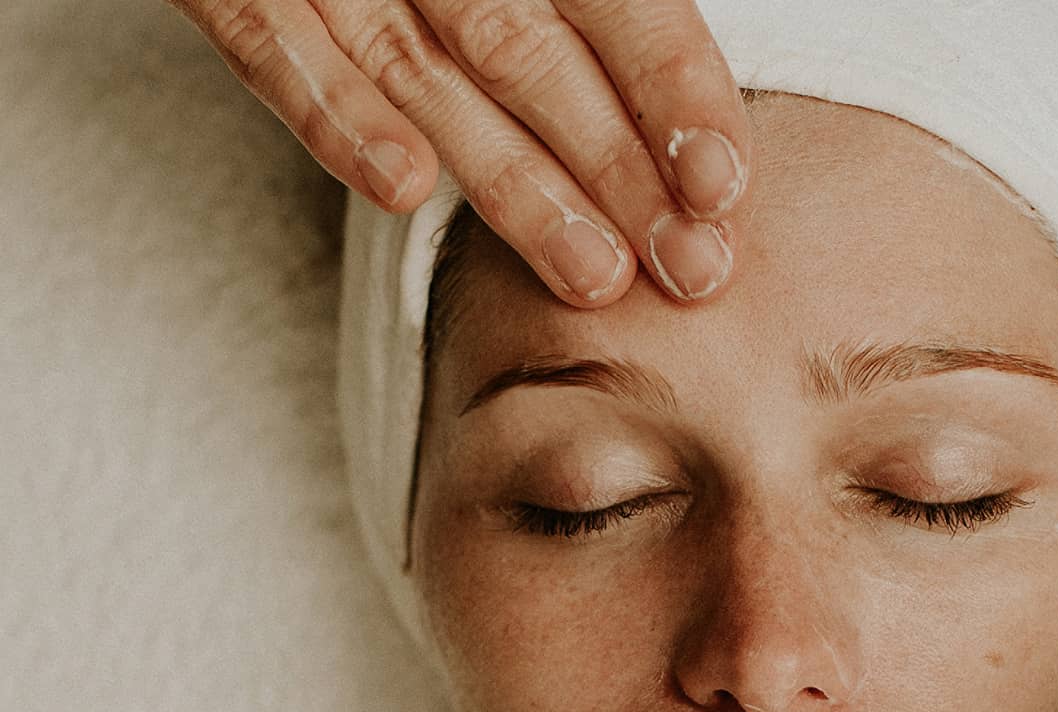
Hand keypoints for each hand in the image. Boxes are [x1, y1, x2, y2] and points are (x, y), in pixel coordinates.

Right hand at [174, 0, 749, 303]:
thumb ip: (577, 24)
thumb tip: (682, 146)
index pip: (614, 3)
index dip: (674, 89)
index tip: (723, 188)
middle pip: (536, 55)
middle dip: (621, 169)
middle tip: (690, 268)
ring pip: (431, 70)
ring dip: (518, 183)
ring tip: (594, 275)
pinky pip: (271, 43)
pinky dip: (335, 113)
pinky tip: (403, 190)